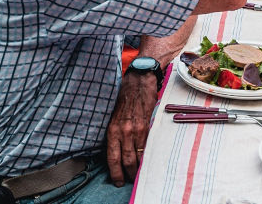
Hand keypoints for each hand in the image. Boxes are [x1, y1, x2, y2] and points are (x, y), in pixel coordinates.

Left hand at [106, 69, 158, 186]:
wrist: (139, 80)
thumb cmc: (125, 96)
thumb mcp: (113, 115)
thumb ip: (114, 131)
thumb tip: (115, 149)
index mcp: (112, 130)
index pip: (112, 158)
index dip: (115, 173)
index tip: (117, 181)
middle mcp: (123, 131)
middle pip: (125, 161)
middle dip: (128, 174)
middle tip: (129, 181)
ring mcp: (137, 129)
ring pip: (137, 156)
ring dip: (138, 167)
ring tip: (139, 174)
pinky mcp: (148, 124)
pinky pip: (147, 145)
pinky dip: (147, 156)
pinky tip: (147, 161)